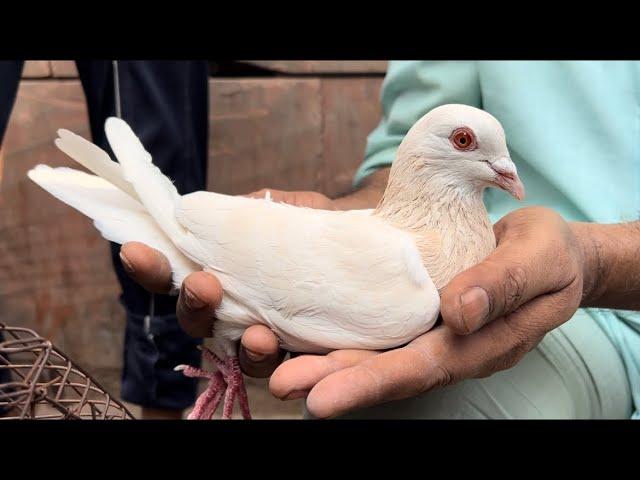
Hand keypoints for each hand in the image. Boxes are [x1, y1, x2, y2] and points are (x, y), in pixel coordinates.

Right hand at [118, 189, 334, 376]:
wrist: (374, 244)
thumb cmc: (319, 227)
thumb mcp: (290, 208)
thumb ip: (254, 211)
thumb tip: (224, 212)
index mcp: (223, 270)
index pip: (177, 272)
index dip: (152, 266)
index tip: (137, 250)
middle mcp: (236, 308)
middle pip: (196, 319)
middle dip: (191, 304)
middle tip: (203, 284)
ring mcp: (265, 334)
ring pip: (236, 353)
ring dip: (239, 345)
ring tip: (258, 333)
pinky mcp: (300, 354)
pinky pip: (279, 368)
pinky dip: (273, 360)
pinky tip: (279, 344)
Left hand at [269, 206, 586, 417]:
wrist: (551, 251)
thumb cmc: (549, 253)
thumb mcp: (539, 259)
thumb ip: (504, 283)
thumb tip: (458, 310)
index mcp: (481, 343)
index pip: (421, 368)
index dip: (371, 383)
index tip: (320, 398)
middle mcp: (449, 346)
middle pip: (387, 369)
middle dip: (333, 379)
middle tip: (281, 383)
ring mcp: (432, 332)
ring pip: (376, 352)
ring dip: (328, 361)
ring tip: (278, 366)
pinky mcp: (420, 313)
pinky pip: (379, 329)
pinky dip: (342, 334)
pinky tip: (306, 332)